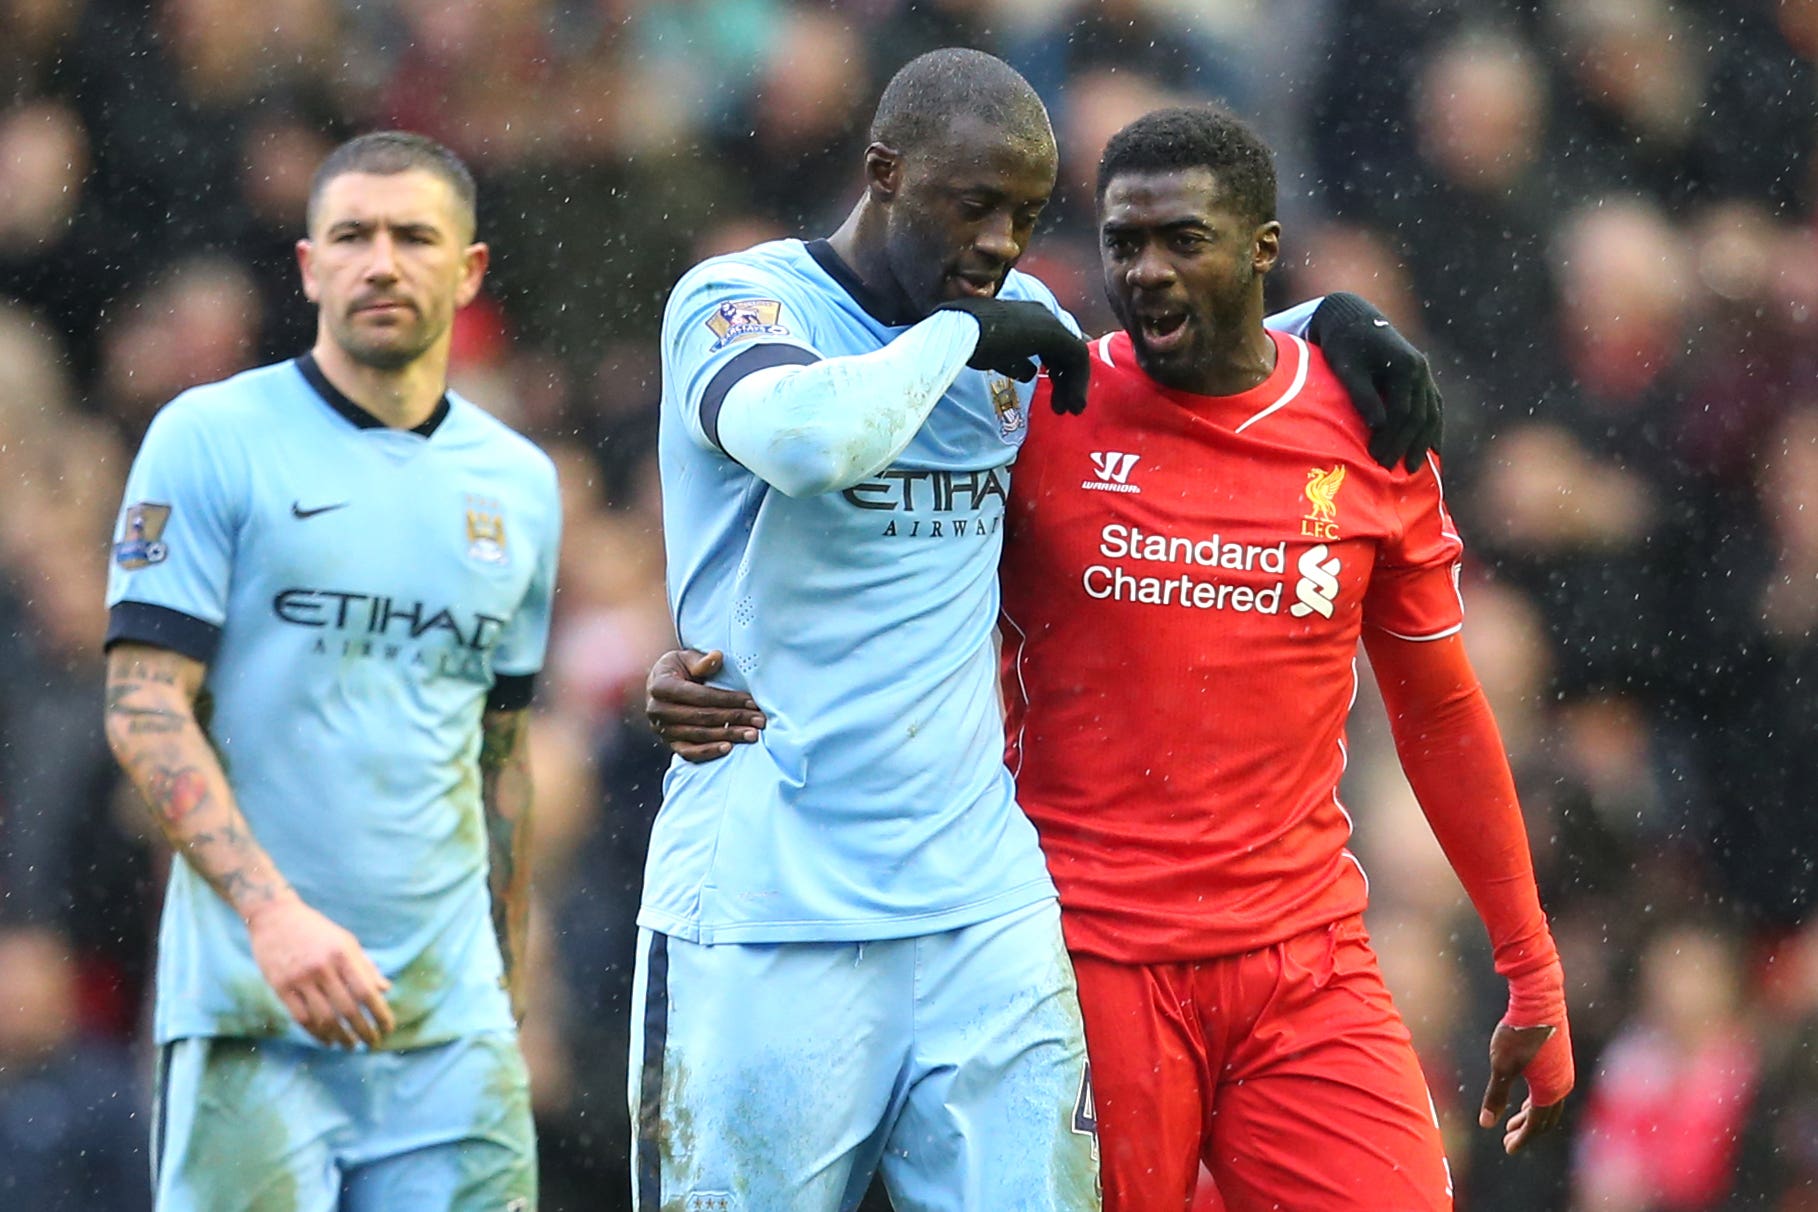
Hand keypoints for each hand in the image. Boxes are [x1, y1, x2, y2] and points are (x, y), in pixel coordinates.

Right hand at [245, 892, 393, 1047]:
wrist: (275, 917)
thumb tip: (385, 990)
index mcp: (343, 954)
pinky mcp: (280, 987)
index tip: (388, 1028)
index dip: (379, 1013)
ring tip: (351, 1046)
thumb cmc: (316, 930)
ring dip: (341, 1037)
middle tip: (373, 1043)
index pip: (366, 991)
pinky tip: (328, 1041)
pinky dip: (317, 1034)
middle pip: (347, 1009)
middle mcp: (322, 967)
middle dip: (364, 1031)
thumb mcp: (345, 941)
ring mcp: (300, 978)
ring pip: (324, 1018)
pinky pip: (301, 1018)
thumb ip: (365, 966)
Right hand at [645, 649, 765, 761]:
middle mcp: (657, 710)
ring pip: (699, 735)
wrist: (660, 685)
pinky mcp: (668, 743)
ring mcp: (662, 729)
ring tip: (752, 735)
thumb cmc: (678, 668)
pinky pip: (689, 752)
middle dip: (734, 718)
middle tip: (759, 721)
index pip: (700, 696)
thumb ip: (701, 660)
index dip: (728, 699)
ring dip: (728, 736)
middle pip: (702, 717)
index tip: (751, 702)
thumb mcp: (685, 658)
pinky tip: (729, 748)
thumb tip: (716, 657)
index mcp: (660, 686)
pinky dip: (709, 752)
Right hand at [935, 297, 1090, 414]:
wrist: (961, 333)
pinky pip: (1077, 357)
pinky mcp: (1054, 332)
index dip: (1056, 371)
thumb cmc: (969, 343)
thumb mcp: (996, 355)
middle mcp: (1042, 315)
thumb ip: (1016, 362)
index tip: (1052, 396)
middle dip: (1066, 381)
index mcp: (1026, 318)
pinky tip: (1072, 402)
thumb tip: (1031, 372)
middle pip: (1064, 351)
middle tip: (1063, 408)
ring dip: (1074, 384)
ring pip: (1074, 354)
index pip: (1052, 345)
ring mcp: (1049, 322)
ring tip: (1071, 410)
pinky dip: (1078, 382)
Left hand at [1307, 292, 1442, 470]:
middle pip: (1419, 417)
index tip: (1376, 459)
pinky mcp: (1421, 377)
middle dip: (1405, 445)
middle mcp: (1421, 370)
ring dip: (1423, 442)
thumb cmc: (1344, 344)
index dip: (1391, 439)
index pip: (1403, 413)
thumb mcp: (1347, 369)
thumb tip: (1378, 426)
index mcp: (1405, 366)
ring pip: (1432, 413)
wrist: (1351, 318)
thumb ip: (1363, 396)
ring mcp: (1424, 374)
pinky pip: (1434, 406)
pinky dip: (1434, 428)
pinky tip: (1434, 449)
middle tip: (1390, 470)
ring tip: (1413, 467)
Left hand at [1479, 1020, 1572, 1153]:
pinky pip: (1551, 1091)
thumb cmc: (1517, 1034)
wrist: (1538, 1001)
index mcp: (1549, 1092)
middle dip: (1526, 1132)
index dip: (1521, 1139)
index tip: (1508, 1149)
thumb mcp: (1501, 1067)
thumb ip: (1495, 1097)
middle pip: (1545, 1119)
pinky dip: (1537, 1102)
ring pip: (1548, 1105)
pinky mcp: (1561, 1062)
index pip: (1536, 1126)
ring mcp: (1563, 1074)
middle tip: (1508, 1140)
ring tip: (1511, 1123)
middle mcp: (1562, 1086)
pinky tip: (1525, 1100)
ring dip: (1530, 1116)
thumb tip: (1486, 1125)